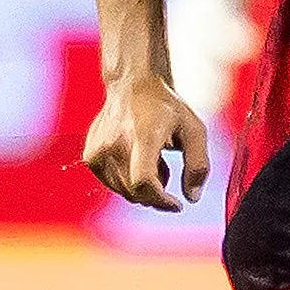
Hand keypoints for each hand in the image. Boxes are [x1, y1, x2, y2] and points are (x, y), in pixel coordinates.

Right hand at [81, 72, 211, 210]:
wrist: (132, 85)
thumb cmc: (165, 107)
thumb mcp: (194, 130)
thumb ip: (198, 165)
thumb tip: (192, 198)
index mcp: (142, 136)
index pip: (143, 182)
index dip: (161, 200)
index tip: (176, 204)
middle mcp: (115, 144)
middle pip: (135, 192)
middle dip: (157, 193)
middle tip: (167, 169)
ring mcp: (99, 151)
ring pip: (124, 191)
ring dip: (143, 186)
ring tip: (153, 159)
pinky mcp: (91, 156)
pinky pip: (112, 184)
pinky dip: (127, 180)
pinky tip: (136, 159)